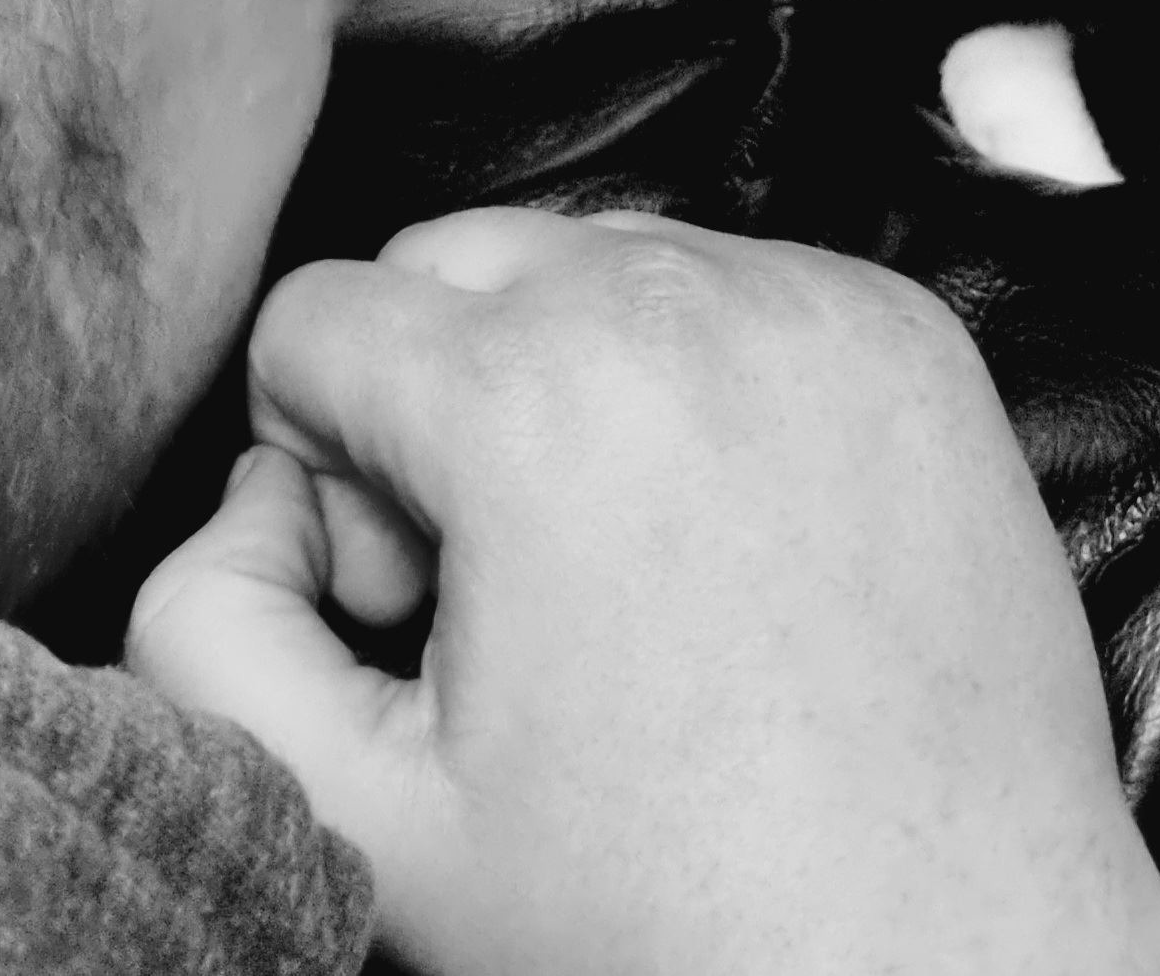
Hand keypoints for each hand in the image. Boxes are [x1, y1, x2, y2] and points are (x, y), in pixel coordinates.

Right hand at [128, 208, 1159, 975]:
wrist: (955, 975)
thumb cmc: (677, 922)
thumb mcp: (358, 819)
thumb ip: (204, 633)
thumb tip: (247, 501)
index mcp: (532, 396)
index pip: (313, 318)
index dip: (321, 473)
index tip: (409, 600)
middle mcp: (680, 300)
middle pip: (447, 260)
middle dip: (429, 398)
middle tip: (503, 585)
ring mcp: (814, 304)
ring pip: (589, 257)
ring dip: (559, 374)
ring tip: (621, 563)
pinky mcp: (909, 333)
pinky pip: (730, 282)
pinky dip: (693, 372)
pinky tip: (725, 531)